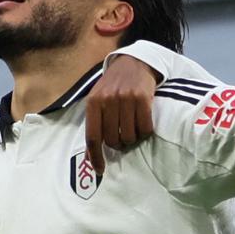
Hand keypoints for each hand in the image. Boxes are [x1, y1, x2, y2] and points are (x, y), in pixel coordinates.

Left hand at [84, 55, 159, 174]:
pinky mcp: (143, 98)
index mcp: (93, 103)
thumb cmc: (113, 86)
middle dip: (118, 144)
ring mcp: (126, 98)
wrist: (133, 63)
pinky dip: (145, 131)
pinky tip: (143, 123)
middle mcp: (108, 100)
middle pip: (113, 140)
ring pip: (130, 136)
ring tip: (132, 128)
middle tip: (122, 137)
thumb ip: (94, 125)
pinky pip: (145, 128)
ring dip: (132, 138)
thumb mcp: (97, 100)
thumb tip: (89, 157)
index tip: (100, 170)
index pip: (92, 137)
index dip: (96, 156)